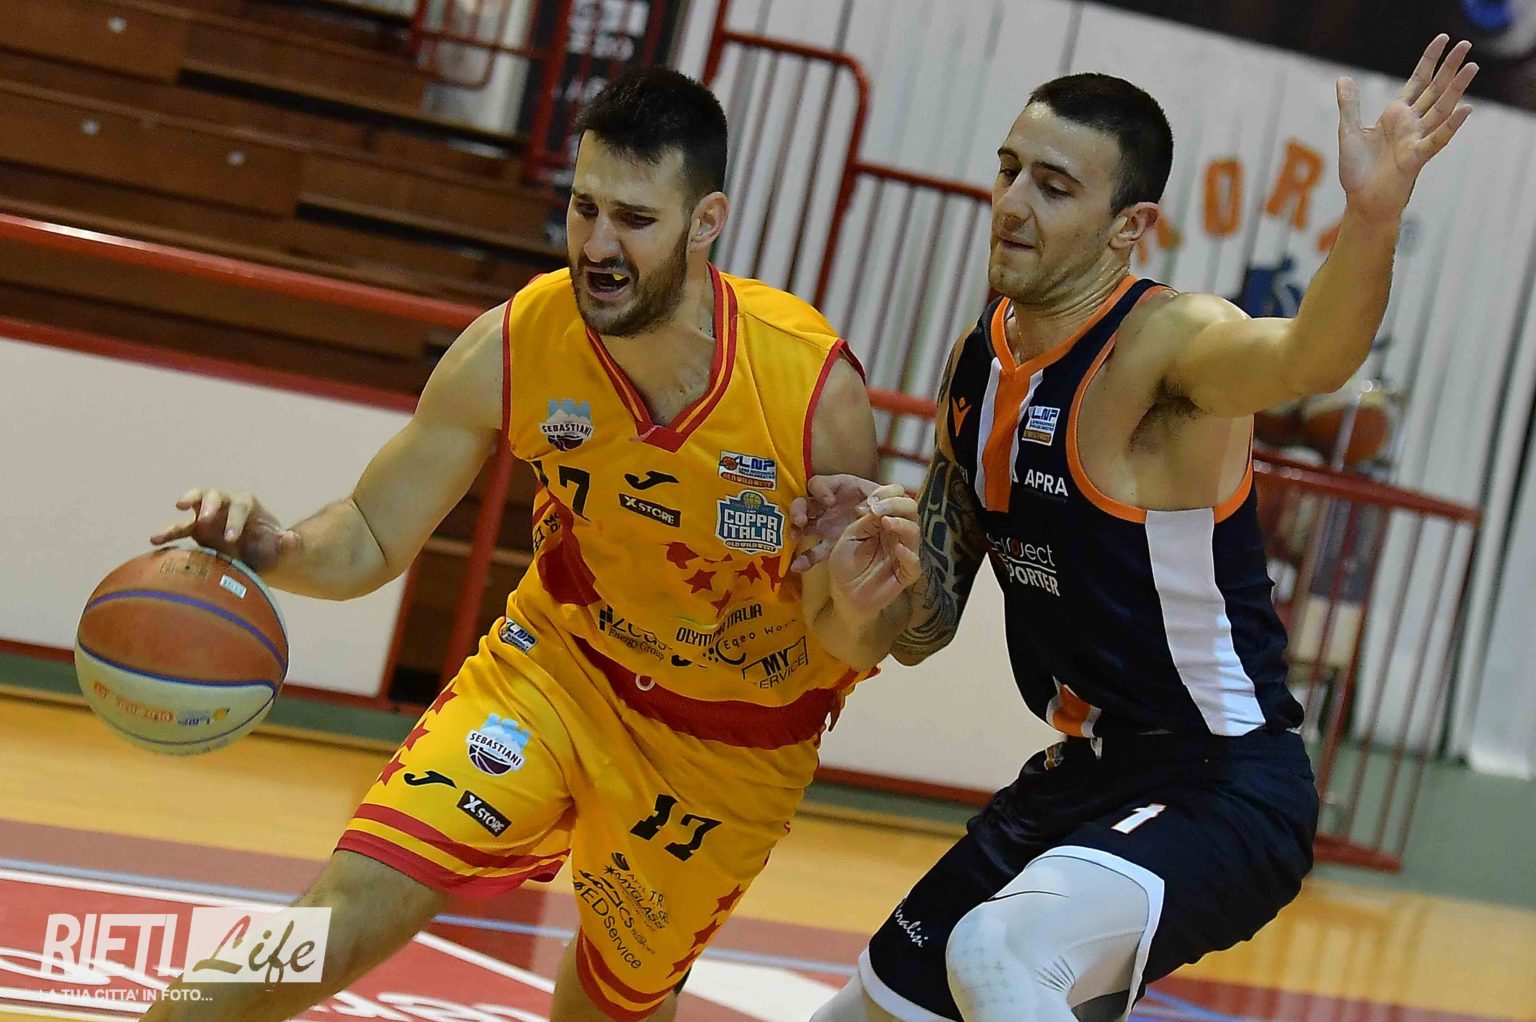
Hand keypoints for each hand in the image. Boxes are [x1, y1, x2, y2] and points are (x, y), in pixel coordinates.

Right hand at [149, 487, 298, 571]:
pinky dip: (168, 533)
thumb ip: (289, 545)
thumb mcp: (283, 551)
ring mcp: (210, 516)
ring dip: (188, 504)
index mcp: (250, 507)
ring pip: (196, 503)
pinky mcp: (196, 531)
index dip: (235, 519)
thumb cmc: (271, 553)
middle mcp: (228, 506)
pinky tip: (155, 541)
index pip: (241, 505)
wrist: (258, 562)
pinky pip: (179, 529)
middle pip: (217, 495)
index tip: (231, 538)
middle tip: (206, 519)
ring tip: (179, 509)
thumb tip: (290, 538)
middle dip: (211, 505)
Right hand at [790, 473, 883, 571]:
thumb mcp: (888, 499)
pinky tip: (798, 566)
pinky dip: (804, 560)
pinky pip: (811, 553)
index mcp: (838, 492)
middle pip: (802, 503)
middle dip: (798, 510)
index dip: (820, 490)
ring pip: (801, 525)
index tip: (828, 502)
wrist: (892, 539)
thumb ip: (883, 495)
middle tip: (801, 521)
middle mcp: (826, 508)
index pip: (818, 484)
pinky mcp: (826, 546)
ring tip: (795, 537)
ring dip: (794, 529)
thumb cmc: (888, 511)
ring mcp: (823, 527)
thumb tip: (870, 505)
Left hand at [826, 485, 921, 622]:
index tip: (873, 499)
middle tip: (878, 509)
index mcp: (885, 522)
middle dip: (897, 504)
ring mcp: (905, 553)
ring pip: (915, 532)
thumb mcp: (850, 536)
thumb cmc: (846, 564)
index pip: (898, 499)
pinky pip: (914, 562)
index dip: (889, 493)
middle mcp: (898, 534)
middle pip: (911, 510)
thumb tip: (878, 505)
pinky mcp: (907, 573)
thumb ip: (866, 522)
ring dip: (902, 524)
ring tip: (886, 522)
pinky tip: (897, 549)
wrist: (845, 594)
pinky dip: (908, 554)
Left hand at [1337, 35, 1476, 222]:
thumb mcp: (1349, 131)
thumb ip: (1349, 105)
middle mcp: (1411, 124)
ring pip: (1441, 110)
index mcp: (1397, 115)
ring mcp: (1416, 139)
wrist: (1362, 201)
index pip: (1418, 81)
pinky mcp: (1416, 158)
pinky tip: (1465, 109)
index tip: (1443, 40)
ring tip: (1471, 67)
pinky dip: (1450, 126)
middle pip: (1435, 90)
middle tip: (1467, 44)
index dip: (1429, 60)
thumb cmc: (1358, 170)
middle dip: (1449, 67)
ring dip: (1456, 89)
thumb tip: (1343, 78)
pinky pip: (1436, 140)